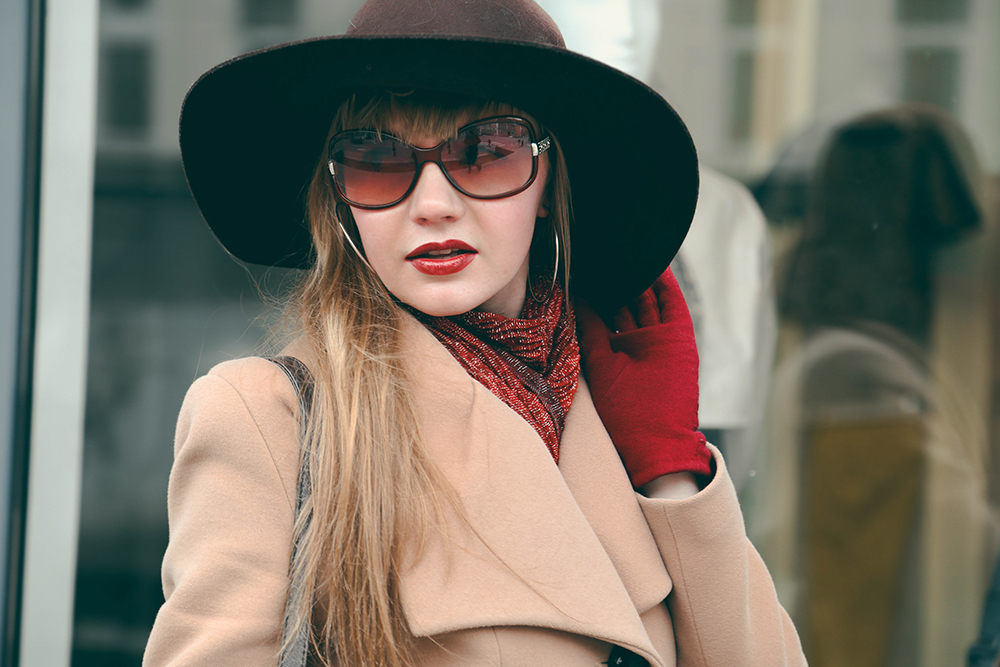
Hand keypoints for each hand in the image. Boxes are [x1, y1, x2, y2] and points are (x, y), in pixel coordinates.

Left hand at [576, 268, 711, 487]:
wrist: (658, 443)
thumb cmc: (623, 415)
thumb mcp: (600, 365)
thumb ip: (591, 330)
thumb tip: (573, 297)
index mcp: (613, 349)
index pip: (601, 309)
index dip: (592, 286)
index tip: (579, 262)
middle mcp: (635, 341)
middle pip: (623, 298)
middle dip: (614, 274)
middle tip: (599, 247)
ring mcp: (658, 338)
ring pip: (646, 296)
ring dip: (637, 272)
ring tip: (624, 245)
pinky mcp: (680, 338)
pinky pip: (672, 303)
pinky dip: (664, 282)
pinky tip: (652, 261)